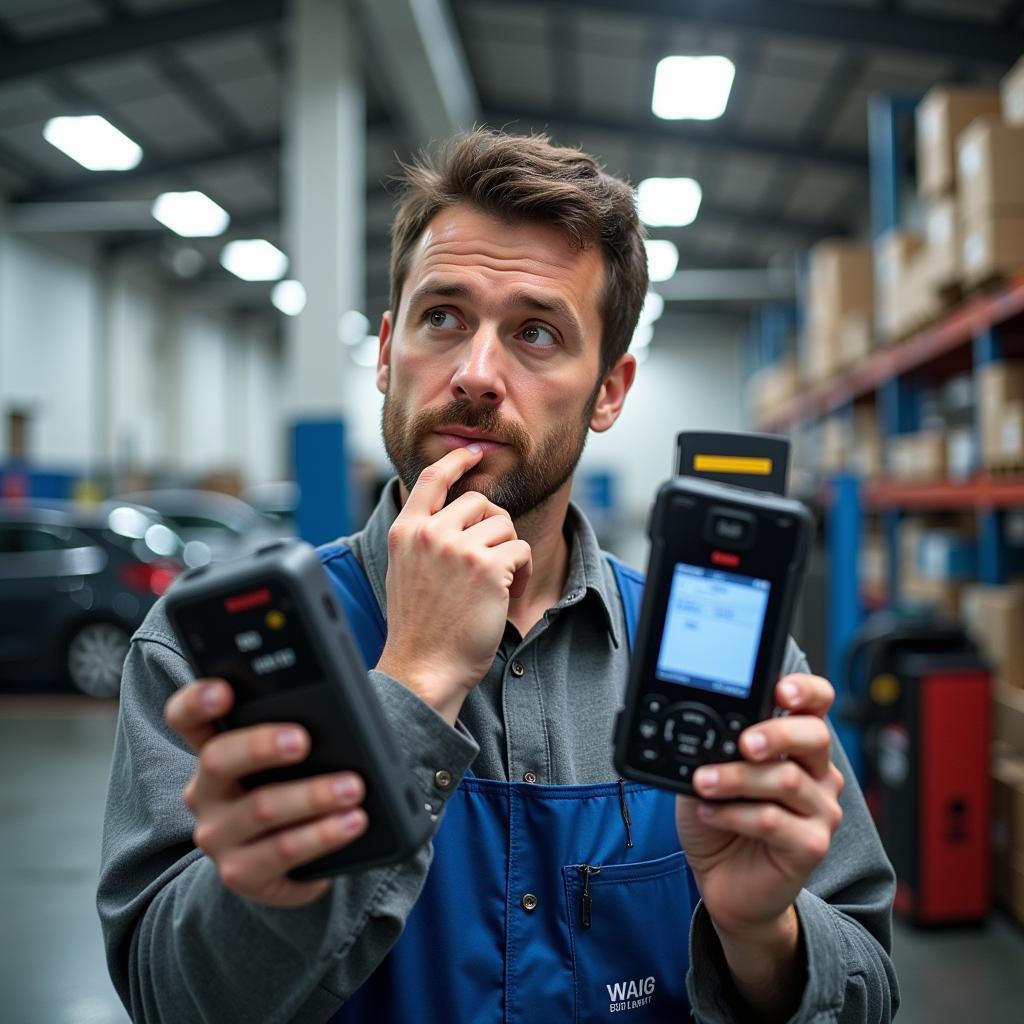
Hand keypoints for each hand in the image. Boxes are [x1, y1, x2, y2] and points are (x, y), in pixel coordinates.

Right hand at [165, 678, 367, 907]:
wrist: (292, 863)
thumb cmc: (294, 789)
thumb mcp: (287, 760)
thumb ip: (293, 730)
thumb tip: (333, 712)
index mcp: (214, 749)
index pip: (187, 718)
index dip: (197, 700)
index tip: (224, 690)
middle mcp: (206, 792)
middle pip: (217, 759)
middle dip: (261, 746)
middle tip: (302, 740)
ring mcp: (218, 836)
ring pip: (261, 809)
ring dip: (312, 796)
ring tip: (353, 787)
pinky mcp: (241, 873)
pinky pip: (283, 852)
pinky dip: (323, 835)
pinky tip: (352, 822)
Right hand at [376, 446, 532, 723]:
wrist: (423, 668)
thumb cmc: (419, 628)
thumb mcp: (404, 570)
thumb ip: (422, 537)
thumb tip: (453, 512)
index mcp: (406, 532)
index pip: (432, 478)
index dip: (457, 460)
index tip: (473, 452)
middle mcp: (430, 534)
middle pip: (481, 502)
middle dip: (494, 528)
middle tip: (493, 561)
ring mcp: (458, 549)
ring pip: (506, 526)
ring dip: (510, 552)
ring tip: (499, 584)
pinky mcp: (488, 568)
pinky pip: (522, 551)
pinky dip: (524, 573)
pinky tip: (508, 594)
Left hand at [676, 673, 844, 938]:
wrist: (723, 881)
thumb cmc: (719, 820)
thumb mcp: (707, 772)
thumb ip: (715, 748)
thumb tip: (703, 728)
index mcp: (796, 745)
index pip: (817, 705)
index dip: (806, 691)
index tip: (781, 690)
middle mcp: (818, 773)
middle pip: (814, 735)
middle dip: (777, 732)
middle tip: (744, 742)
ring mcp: (820, 810)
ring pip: (785, 779)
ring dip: (735, 778)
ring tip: (702, 782)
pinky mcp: (811, 845)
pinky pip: (773, 820)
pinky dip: (733, 814)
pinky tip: (710, 813)